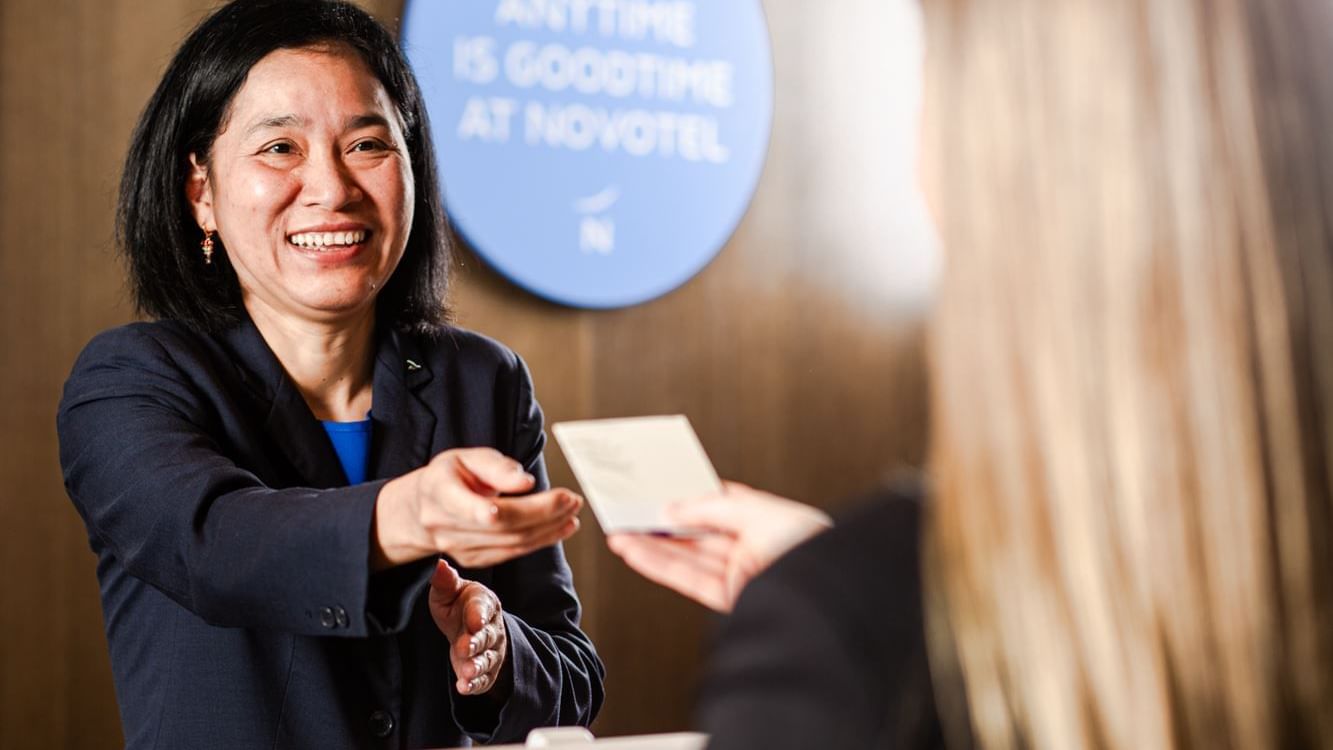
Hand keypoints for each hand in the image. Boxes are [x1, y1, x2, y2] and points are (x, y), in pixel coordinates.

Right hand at [374, 447, 581, 568]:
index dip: (499, 508)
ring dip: (550, 528)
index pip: (470, 508)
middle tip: (572, 498)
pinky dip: (543, 539)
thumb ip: (495, 467)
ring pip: (512, 543)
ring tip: (573, 510)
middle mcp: (446, 526)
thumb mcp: (466, 458)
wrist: (422, 509)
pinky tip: (563, 526)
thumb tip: (525, 482)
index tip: (529, 491)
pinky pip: (514, 552)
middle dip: (543, 512)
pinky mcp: (476, 560)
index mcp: (440, 493)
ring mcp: (459, 548)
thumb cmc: (450, 476)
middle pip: (502, 526)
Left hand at [429, 558, 508, 696]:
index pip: (483, 608)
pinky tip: (464, 687)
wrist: (469, 627)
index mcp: (484, 603)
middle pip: (487, 636)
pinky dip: (474, 684)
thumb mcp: (449, 592)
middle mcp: (492, 628)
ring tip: (467, 672)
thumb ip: (444, 581)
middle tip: (465, 647)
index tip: (475, 620)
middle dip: (476, 643)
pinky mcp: (485, 671)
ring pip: (486, 659)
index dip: (479, 614)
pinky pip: (483, 679)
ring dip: (477, 666)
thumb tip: (437, 563)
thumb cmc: (458, 605)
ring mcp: (490, 651)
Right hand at [606, 481, 831, 611]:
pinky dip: (659, 565)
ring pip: (688, 557)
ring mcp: (743, 575)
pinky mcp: (733, 601)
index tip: (658, 486)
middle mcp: (755, 548)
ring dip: (651, 544)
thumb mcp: (757, 512)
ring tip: (619, 532)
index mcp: (769, 520)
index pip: (722, 502)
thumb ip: (710, 508)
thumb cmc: (811, 548)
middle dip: (663, 521)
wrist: (835, 596)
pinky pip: (688, 579)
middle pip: (699, 532)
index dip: (688, 494)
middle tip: (630, 509)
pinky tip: (635, 552)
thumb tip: (671, 509)